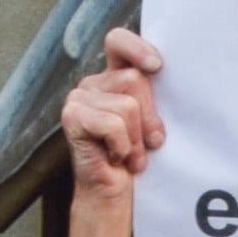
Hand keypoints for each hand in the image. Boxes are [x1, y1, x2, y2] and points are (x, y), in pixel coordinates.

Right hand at [56, 27, 161, 236]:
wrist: (113, 196)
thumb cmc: (136, 159)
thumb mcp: (149, 121)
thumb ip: (152, 94)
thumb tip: (165, 72)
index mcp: (111, 78)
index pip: (118, 41)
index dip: (137, 47)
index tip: (158, 67)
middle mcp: (92, 84)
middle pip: (135, 79)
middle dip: (150, 115)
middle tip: (147, 143)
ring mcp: (78, 99)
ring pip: (128, 105)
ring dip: (136, 137)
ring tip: (129, 153)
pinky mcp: (72, 117)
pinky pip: (114, 124)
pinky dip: (122, 146)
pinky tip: (115, 157)